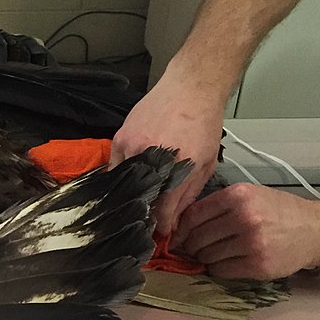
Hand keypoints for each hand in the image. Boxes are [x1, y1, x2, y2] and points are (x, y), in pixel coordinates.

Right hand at [111, 79, 222, 234]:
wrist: (190, 88)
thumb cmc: (203, 124)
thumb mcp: (205, 164)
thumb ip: (187, 196)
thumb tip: (171, 221)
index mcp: (179, 168)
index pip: (162, 211)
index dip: (160, 226)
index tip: (160, 232)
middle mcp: (154, 158)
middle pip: (140, 201)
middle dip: (145, 214)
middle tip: (148, 220)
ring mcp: (133, 148)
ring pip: (124, 185)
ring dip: (132, 195)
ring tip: (139, 199)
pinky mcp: (119, 139)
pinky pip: (114, 168)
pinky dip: (121, 177)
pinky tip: (131, 177)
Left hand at [172, 184, 319, 280]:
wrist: (315, 230)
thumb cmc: (279, 211)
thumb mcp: (250, 195)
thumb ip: (219, 206)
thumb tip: (181, 224)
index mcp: (238, 195)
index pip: (193, 215)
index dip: (181, 229)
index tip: (178, 236)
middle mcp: (243, 217)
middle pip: (198, 237)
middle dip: (192, 246)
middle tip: (195, 249)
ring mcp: (251, 242)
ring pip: (207, 256)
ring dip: (205, 258)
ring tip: (216, 254)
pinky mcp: (257, 265)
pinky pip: (221, 271)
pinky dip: (218, 269)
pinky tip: (228, 263)